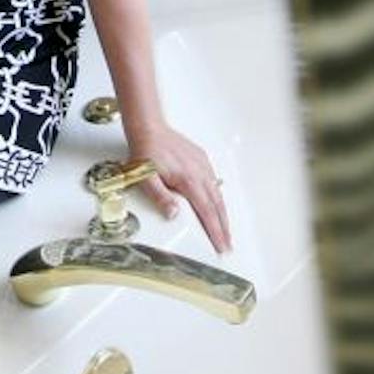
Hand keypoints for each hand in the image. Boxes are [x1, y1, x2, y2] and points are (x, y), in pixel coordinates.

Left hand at [125, 119, 231, 254]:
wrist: (148, 128)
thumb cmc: (145, 151)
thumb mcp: (145, 177)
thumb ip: (160, 197)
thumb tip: (174, 214)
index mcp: (188, 180)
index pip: (206, 212)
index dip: (215, 232)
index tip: (221, 246)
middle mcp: (200, 173)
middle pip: (217, 206)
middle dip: (224, 228)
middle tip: (228, 245)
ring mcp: (202, 166)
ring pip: (218, 194)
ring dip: (223, 214)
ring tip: (226, 231)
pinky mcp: (201, 160)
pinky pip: (214, 182)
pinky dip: (219, 198)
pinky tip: (218, 205)